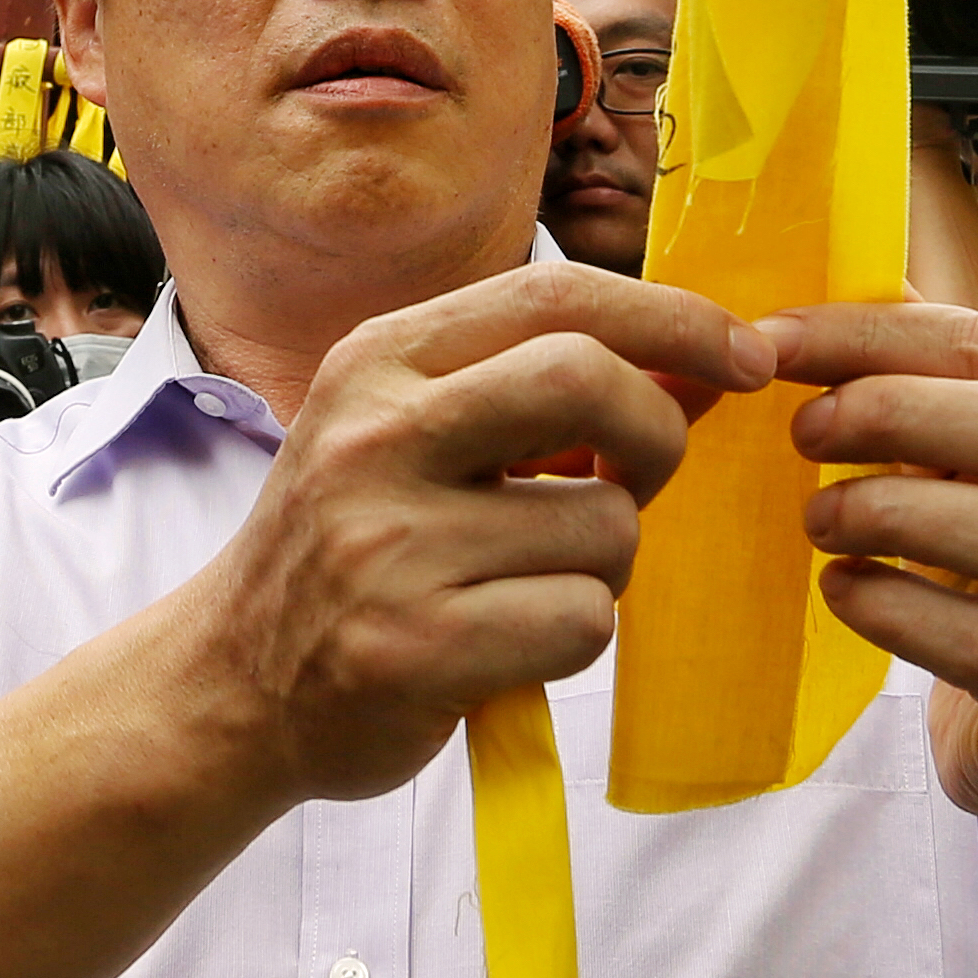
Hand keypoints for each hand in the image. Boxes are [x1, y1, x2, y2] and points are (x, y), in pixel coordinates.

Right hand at [178, 265, 774, 806]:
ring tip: (525, 584)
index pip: (555, 294)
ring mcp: (387, 543)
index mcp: (378, 360)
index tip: (745, 356)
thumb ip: (542, 392)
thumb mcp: (416, 435)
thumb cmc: (356, 549)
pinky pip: (582, 621)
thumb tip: (706, 363)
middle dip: (655, 434)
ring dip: (604, 565)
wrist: (232, 683)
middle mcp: (372, 435)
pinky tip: (506, 644)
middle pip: (586, 379)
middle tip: (639, 480)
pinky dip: (574, 636)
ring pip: (604, 525)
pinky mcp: (412, 646)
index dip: (673, 317)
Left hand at [764, 302, 977, 831]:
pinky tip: (843, 595)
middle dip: (900, 414)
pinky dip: (905, 613)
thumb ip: (924, 397)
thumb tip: (815, 300)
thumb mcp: (977, 485)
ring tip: (818, 520)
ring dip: (898, 513)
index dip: (880, 336)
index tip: (774, 342)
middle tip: (802, 433)